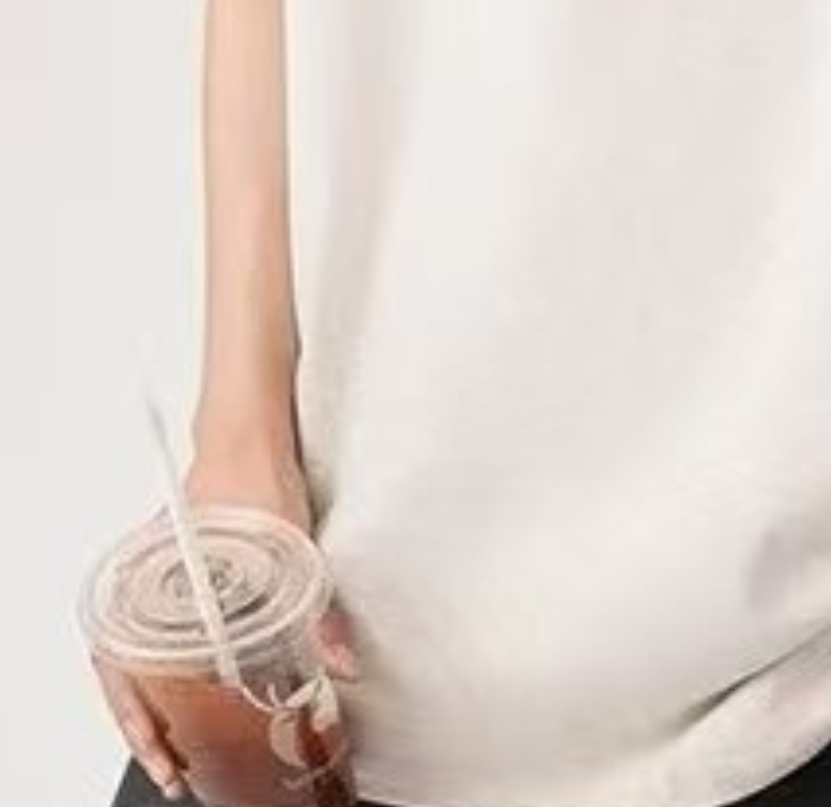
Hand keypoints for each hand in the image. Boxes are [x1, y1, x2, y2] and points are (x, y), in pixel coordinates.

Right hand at [90, 440, 360, 800]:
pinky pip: (158, 637)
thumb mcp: (288, 548)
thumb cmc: (254, 475)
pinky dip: (168, 672)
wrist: (248, 431)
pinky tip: (193, 697)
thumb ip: (315, 613)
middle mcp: (149, 587)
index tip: (158, 752)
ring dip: (154, 705)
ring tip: (180, 749)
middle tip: (173, 768)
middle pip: (126, 673)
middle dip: (145, 726)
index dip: (134, 717)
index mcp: (156, 581)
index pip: (120, 663)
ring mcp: (160, 584)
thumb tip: (341, 665)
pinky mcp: (181, 581)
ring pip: (138, 659)